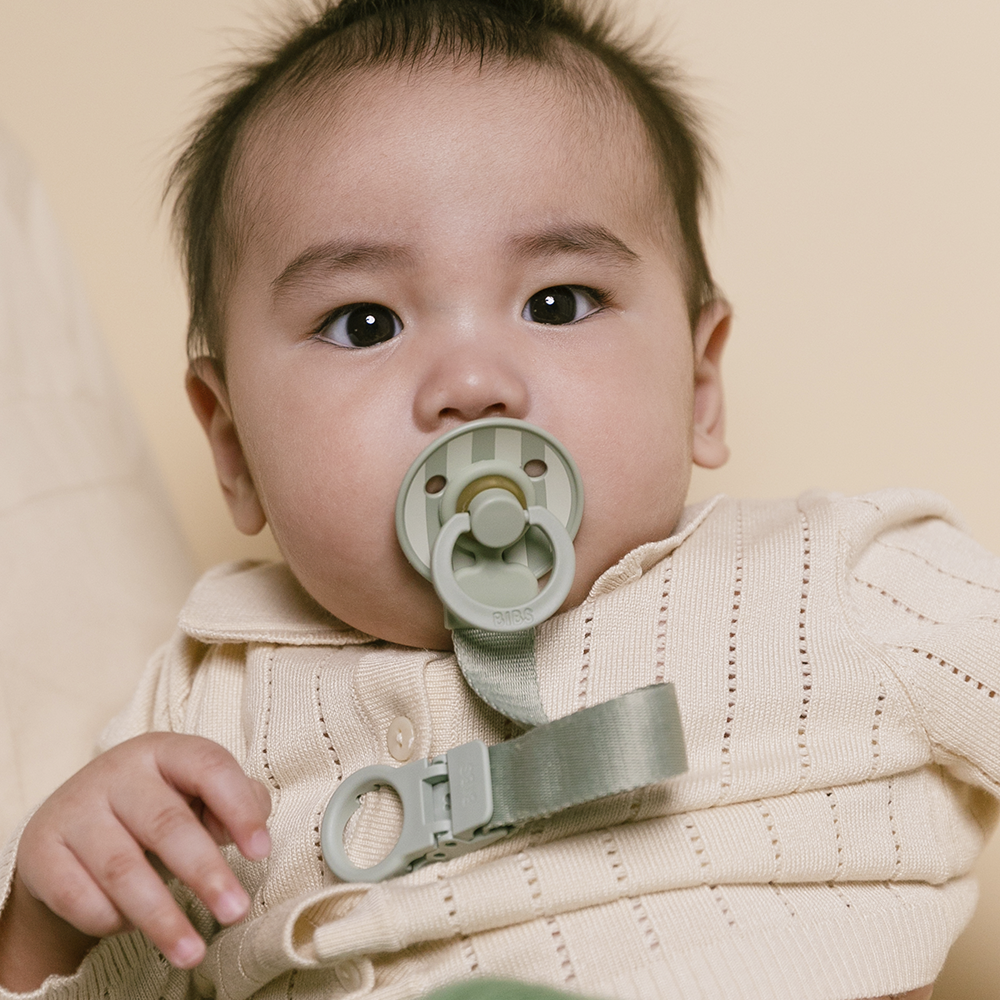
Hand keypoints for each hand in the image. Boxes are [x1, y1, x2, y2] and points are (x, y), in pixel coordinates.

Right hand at [0, 733, 270, 987]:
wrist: (72, 822)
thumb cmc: (156, 806)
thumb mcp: (196, 793)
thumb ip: (236, 803)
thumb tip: (254, 831)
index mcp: (164, 750)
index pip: (209, 767)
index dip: (238, 809)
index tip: (261, 853)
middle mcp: (117, 772)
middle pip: (167, 824)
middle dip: (206, 873)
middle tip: (236, 912)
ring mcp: (76, 809)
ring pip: (122, 869)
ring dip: (162, 917)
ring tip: (193, 953)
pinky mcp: (41, 850)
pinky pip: (78, 896)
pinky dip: (109, 919)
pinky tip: (130, 927)